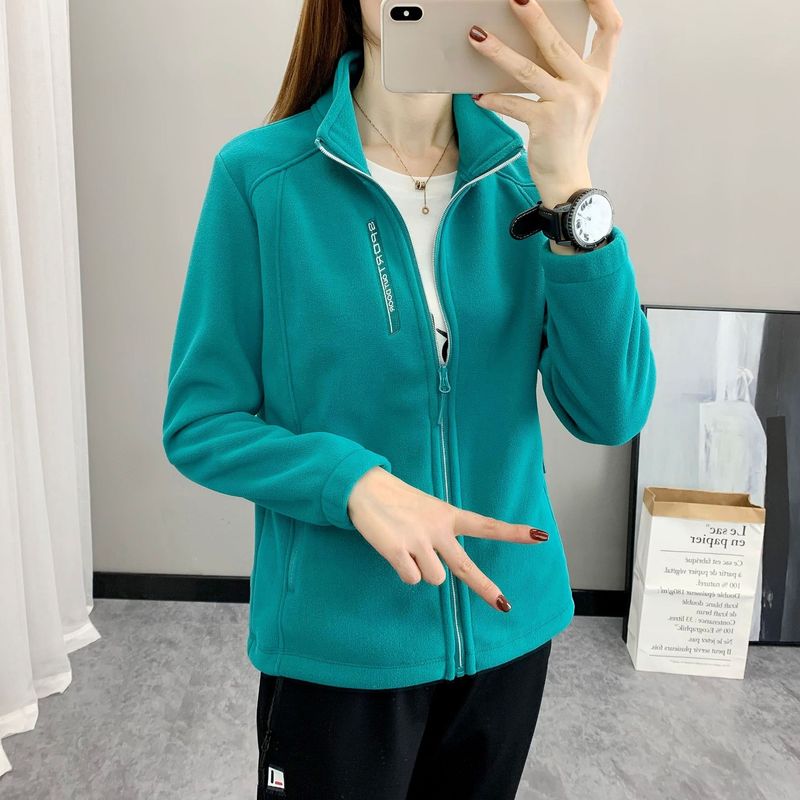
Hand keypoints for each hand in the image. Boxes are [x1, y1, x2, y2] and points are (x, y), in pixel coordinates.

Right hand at [347, 467, 549, 612]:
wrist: (365, 487)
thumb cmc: (397, 500)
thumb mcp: (427, 509)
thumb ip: (439, 534)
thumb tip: (441, 572)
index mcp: (448, 515)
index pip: (486, 525)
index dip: (513, 532)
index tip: (541, 536)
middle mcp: (438, 529)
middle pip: (465, 567)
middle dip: (485, 587)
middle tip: (504, 605)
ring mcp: (418, 541)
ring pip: (434, 579)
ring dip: (422, 570)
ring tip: (408, 548)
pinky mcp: (398, 551)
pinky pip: (410, 579)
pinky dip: (403, 570)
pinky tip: (394, 550)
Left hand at [467, 0, 622, 205]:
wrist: (567, 177)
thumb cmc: (569, 134)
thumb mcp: (580, 98)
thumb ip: (569, 70)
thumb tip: (537, 37)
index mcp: (600, 75)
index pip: (611, 29)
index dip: (601, 3)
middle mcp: (587, 86)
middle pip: (557, 43)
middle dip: (533, 18)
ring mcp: (567, 105)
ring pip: (527, 70)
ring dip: (499, 52)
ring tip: (477, 36)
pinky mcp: (545, 124)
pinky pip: (513, 104)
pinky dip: (493, 99)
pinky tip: (476, 94)